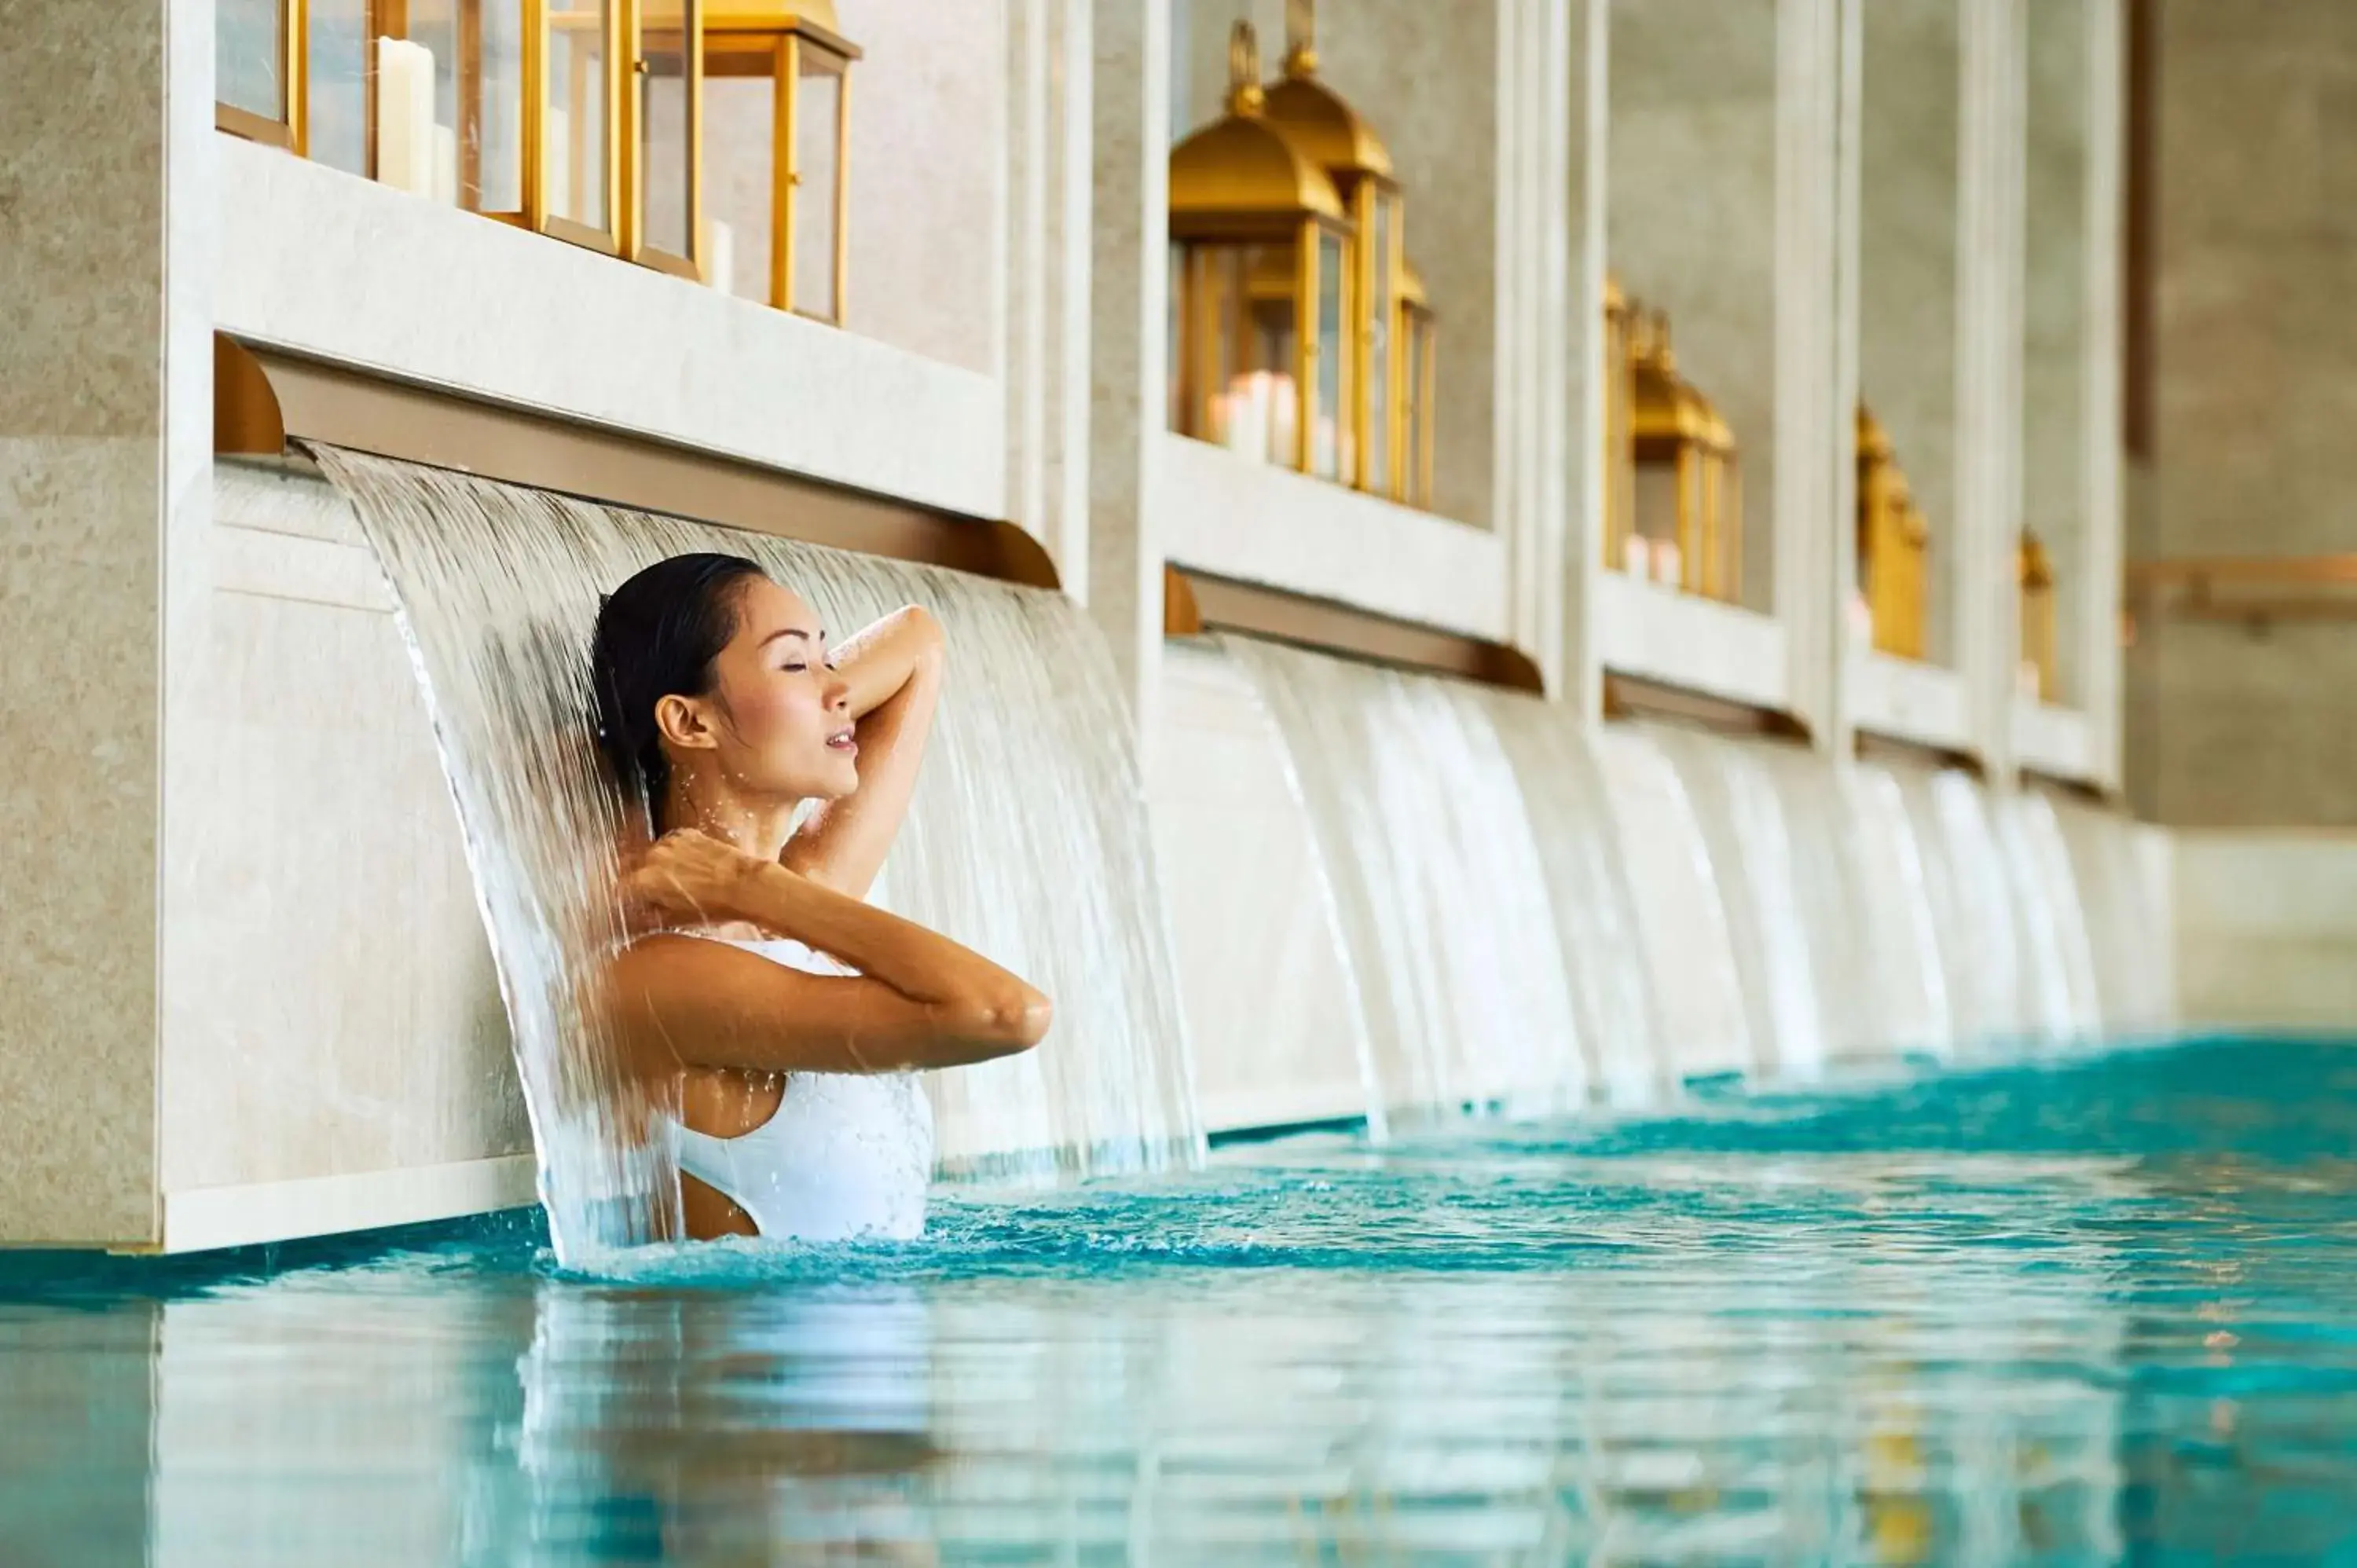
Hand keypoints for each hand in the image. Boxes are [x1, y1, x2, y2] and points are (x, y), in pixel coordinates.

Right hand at [620, 829, 768, 932]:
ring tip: (672, 879)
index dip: (623, 898)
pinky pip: (670, 844)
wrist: (744, 884)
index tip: (627, 903)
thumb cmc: (713, 906)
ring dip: (655, 865)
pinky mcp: (686, 833)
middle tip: (647, 892)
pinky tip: (687, 866)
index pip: (621, 889)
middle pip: (632, 867)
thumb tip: (637, 917)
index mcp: (645, 880)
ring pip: (651, 854)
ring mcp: (669, 842)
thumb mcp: (676, 920)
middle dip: (636, 880)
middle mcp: (653, 857)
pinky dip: (673, 854)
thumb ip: (649, 915)